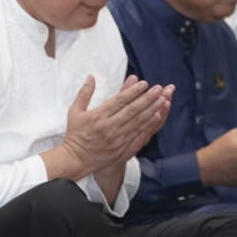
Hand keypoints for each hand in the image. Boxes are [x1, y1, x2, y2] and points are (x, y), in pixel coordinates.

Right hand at [58, 75, 172, 174]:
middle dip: (147, 98)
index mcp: (98, 116)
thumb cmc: (75, 134)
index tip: (144, 83)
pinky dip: (148, 125)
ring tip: (162, 100)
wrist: (76, 159)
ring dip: (151, 110)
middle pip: (132, 110)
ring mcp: (117, 139)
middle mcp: (109, 126)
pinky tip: (157, 117)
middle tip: (158, 89)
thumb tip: (91, 77)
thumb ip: (84, 93)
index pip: (119, 101)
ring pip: (138, 122)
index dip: (133, 91)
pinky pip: (138, 135)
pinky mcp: (122, 149)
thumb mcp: (74, 111)